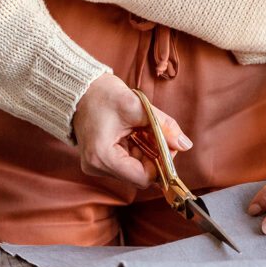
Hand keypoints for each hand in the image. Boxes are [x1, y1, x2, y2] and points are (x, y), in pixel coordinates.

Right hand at [71, 73, 191, 188]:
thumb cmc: (101, 94)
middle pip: (140, 175)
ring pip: (135, 169)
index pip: (143, 177)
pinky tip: (134, 133)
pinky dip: (137, 150)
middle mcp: (97, 167)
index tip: (168, 144)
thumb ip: (163, 126)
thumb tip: (185, 144)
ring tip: (143, 129)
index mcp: (102, 158)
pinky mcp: (99, 161)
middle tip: (159, 133)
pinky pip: (127, 163)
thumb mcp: (137, 107)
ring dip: (146, 152)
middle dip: (155, 156)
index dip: (161, 164)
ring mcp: (97, 166)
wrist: (80, 89)